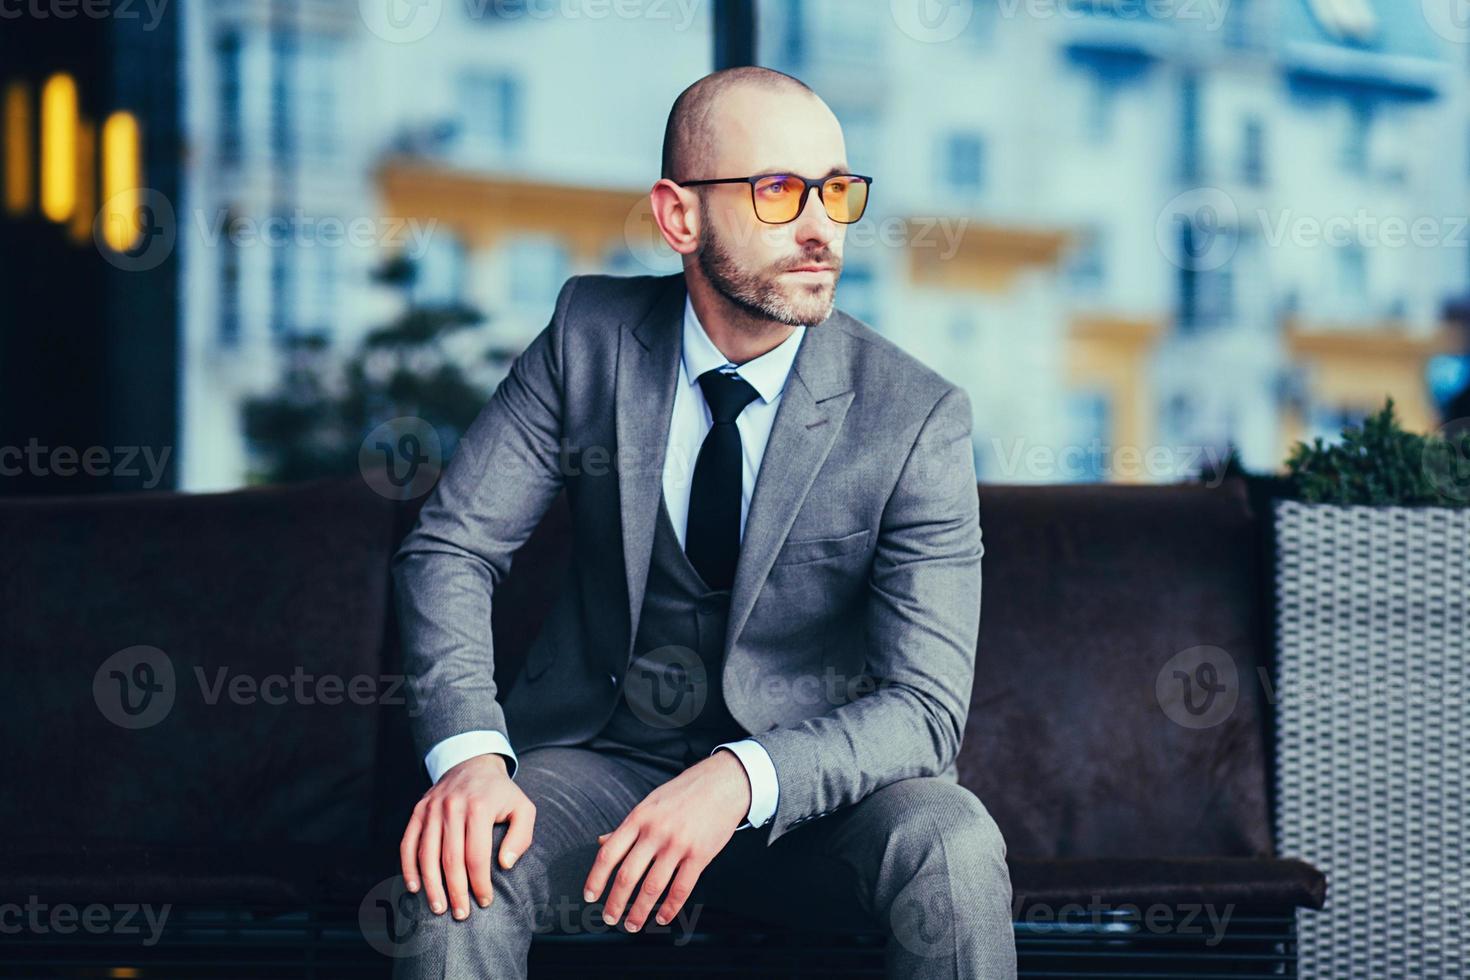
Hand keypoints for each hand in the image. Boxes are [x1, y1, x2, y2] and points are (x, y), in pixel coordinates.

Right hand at [399, 754, 533, 919]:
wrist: (473, 762)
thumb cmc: (500, 793)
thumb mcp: (523, 808)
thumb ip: (521, 836)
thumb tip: (506, 865)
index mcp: (479, 807)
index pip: (477, 855)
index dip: (480, 883)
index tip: (484, 901)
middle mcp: (453, 807)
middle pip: (451, 859)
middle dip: (456, 891)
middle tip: (461, 914)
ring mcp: (432, 809)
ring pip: (427, 854)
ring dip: (431, 885)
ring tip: (438, 908)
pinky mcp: (418, 811)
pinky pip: (408, 843)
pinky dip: (408, 867)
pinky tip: (414, 887)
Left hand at [583, 749, 750, 931]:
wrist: (723, 783)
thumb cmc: (683, 793)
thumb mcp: (650, 804)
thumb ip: (627, 826)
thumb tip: (601, 843)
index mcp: (638, 818)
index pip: (609, 854)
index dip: (595, 879)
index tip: (589, 897)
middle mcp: (655, 832)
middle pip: (628, 875)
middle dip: (615, 903)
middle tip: (610, 918)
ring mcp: (678, 844)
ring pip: (653, 887)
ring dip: (639, 911)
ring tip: (632, 924)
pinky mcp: (700, 854)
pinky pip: (681, 888)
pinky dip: (670, 908)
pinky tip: (662, 917)